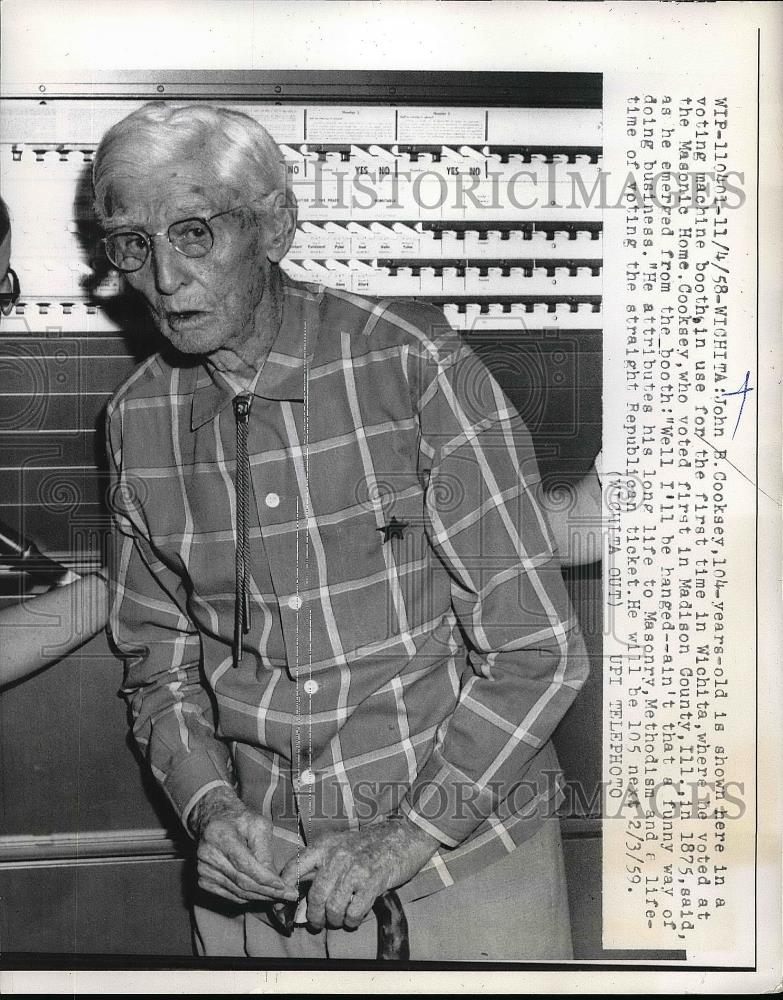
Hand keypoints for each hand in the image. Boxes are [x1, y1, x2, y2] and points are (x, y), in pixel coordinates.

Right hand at [190, 787, 297, 905]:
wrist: (214, 820)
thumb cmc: (239, 820)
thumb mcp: (258, 825)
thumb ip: (265, 850)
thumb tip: (273, 879)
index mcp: (220, 836)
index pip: (245, 865)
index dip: (266, 879)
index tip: (285, 887)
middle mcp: (208, 855)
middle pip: (242, 882)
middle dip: (268, 892)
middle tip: (288, 896)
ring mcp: (203, 870)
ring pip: (237, 893)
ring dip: (260, 897)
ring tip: (279, 896)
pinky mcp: (203, 881)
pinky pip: (230, 896)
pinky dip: (247, 898)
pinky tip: (261, 895)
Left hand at [279, 816, 438, 929]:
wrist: (404, 834)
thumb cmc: (369, 843)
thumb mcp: (340, 845)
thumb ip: (321, 864)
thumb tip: (299, 893)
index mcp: (324, 845)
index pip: (293, 868)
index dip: (284, 891)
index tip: (282, 906)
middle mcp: (337, 855)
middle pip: (315, 896)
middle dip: (314, 916)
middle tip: (317, 922)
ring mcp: (356, 868)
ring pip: (333, 907)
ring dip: (335, 920)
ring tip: (339, 919)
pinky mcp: (373, 881)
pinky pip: (354, 912)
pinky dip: (352, 920)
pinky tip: (354, 917)